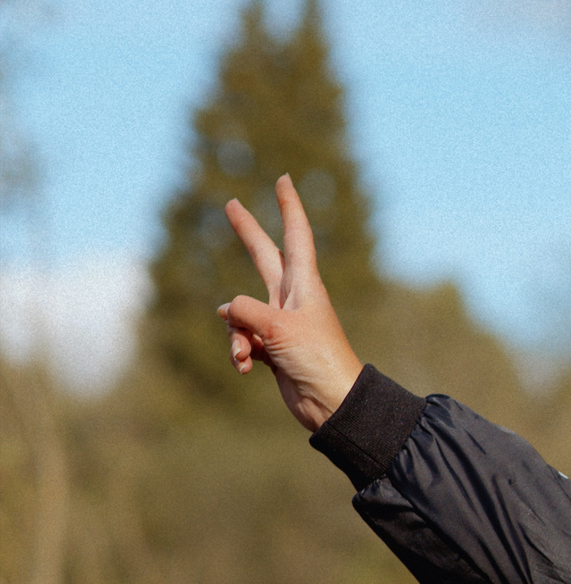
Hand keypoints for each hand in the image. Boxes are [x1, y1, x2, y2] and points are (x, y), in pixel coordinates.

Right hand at [214, 175, 363, 431]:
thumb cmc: (315, 360)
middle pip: (263, 256)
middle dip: (247, 233)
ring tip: (249, 355)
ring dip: (236, 335)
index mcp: (304, 285)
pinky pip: (241, 340)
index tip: (284, 180)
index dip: (289, 207)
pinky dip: (239, 353)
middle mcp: (291, 299)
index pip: (295, 236)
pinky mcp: (272, 347)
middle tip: (231, 204)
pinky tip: (247, 368)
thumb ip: (246, 310)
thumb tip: (226, 311)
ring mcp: (280, 323)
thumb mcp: (277, 328)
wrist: (331, 403)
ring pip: (239, 313)